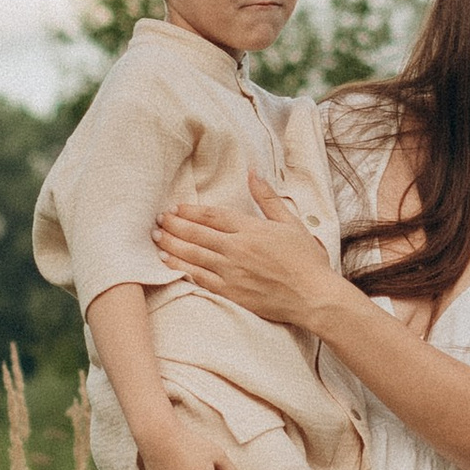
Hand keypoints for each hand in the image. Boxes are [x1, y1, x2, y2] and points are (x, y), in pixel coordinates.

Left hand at [152, 174, 343, 332]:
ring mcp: (232, 272)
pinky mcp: (231, 292)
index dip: (191, 211)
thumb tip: (253, 173)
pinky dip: (181, 268)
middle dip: (174, 225)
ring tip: (155, 237)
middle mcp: (237, 249)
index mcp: (251, 230)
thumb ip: (268, 198)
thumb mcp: (291, 223)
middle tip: (158, 220)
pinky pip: (199, 278)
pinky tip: (168, 261)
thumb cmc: (306, 260)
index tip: (176, 207)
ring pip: (193, 254)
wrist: (313, 297)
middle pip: (197, 233)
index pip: (213, 216)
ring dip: (171, 244)